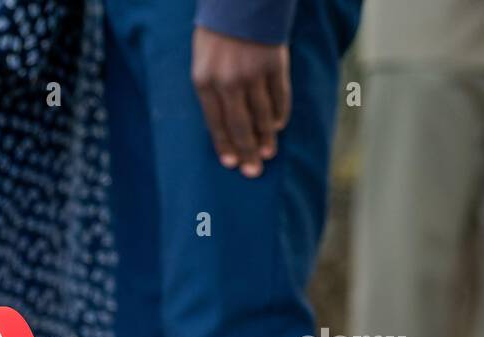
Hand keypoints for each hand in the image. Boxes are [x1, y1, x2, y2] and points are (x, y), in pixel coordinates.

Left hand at [191, 26, 290, 178]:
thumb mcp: (203, 62)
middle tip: (253, 171)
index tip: (231, 164)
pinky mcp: (274, 64)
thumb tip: (225, 128)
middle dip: (247, 151)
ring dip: (265, 137)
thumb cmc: (217, 35)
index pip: (215, 123)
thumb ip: (211, 92)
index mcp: (204, 81)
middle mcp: (227, 81)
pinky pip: (279, 96)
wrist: (240, 2)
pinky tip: (278, 126)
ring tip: (268, 154)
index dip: (224, 145)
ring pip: (261, 114)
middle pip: (239, 125)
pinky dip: (279, 113)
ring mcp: (252, 73)